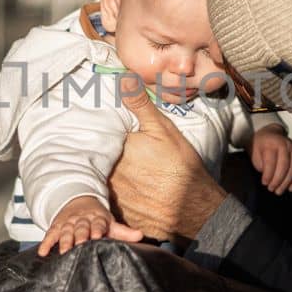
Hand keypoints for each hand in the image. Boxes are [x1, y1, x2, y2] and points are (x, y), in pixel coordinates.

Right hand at [37, 195, 141, 257]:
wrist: (78, 202)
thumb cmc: (98, 219)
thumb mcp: (110, 223)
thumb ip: (123, 232)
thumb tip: (141, 236)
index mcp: (97, 219)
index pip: (98, 224)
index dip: (97, 229)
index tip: (97, 236)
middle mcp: (81, 220)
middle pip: (80, 228)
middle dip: (79, 236)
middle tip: (79, 246)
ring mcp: (68, 223)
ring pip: (65, 232)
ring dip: (64, 241)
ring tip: (63, 252)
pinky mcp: (56, 227)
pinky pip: (50, 234)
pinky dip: (46, 242)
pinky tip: (42, 253)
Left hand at [108, 75, 228, 241]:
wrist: (195, 209)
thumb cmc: (181, 167)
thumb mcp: (163, 130)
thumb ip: (140, 105)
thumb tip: (123, 78)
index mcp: (116, 150)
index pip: (97, 136)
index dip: (98, 131)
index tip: (97, 126)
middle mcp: (108, 174)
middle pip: (95, 158)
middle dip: (99, 151)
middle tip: (110, 149)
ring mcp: (111, 196)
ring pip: (99, 178)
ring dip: (102, 172)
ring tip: (118, 168)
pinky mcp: (117, 213)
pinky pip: (107, 200)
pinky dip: (111, 193)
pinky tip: (126, 189)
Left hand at [250, 126, 291, 194]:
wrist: (270, 134)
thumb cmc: (260, 147)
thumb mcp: (256, 153)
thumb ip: (262, 165)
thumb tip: (269, 181)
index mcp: (271, 143)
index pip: (271, 161)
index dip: (268, 174)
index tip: (264, 183)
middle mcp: (285, 144)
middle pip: (284, 165)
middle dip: (278, 180)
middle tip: (271, 189)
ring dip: (287, 182)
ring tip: (279, 191)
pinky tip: (290, 188)